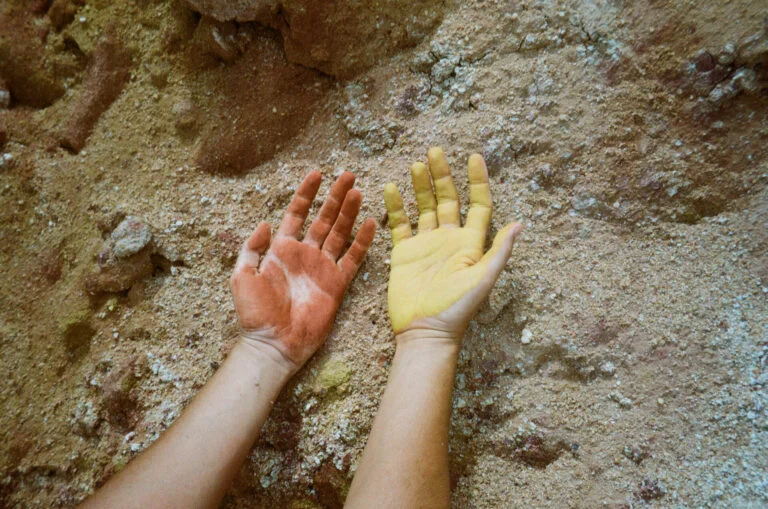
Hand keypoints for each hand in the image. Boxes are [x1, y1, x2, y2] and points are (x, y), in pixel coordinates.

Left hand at [231, 172, 375, 371]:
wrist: (274, 343)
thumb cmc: (255, 313)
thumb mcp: (242, 275)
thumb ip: (252, 247)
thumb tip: (265, 222)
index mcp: (282, 249)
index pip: (297, 214)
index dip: (306, 194)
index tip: (317, 173)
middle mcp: (305, 254)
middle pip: (323, 219)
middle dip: (335, 197)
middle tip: (348, 176)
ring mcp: (322, 268)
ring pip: (339, 233)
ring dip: (349, 213)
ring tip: (359, 191)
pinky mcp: (337, 284)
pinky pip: (353, 259)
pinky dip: (362, 242)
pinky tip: (370, 224)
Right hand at [384, 147, 521, 340]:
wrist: (424, 331)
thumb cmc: (456, 308)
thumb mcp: (482, 279)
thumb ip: (499, 251)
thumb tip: (521, 224)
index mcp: (470, 243)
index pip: (478, 205)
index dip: (478, 181)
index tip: (474, 157)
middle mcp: (449, 240)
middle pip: (447, 199)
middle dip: (442, 175)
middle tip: (434, 151)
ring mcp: (426, 245)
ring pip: (424, 207)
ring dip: (420, 186)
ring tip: (415, 164)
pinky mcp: (404, 253)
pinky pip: (400, 224)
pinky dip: (397, 206)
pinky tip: (392, 188)